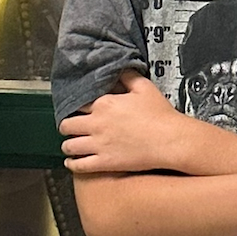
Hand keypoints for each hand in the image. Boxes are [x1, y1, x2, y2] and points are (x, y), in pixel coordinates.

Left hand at [60, 72, 191, 175]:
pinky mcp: (104, 163)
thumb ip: (127, 76)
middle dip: (66, 126)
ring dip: (68, 145)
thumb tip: (118, 69)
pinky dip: (72, 164)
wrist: (170, 140)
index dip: (76, 106)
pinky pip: (79, 166)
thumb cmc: (160, 115)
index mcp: (104, 104)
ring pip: (69, 146)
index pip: (78, 103)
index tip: (79, 109)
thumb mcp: (144, 87)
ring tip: (71, 145)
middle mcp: (96, 124)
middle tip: (70, 127)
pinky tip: (72, 162)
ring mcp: (98, 145)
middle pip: (66, 125)